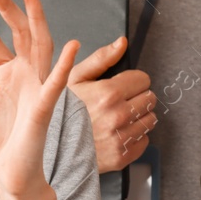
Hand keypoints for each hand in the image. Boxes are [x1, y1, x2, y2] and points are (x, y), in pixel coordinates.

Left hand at [0, 0, 79, 198]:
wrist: (6, 176)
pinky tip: (71, 46)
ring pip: (41, 46)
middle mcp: (26, 75)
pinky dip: (65, 65)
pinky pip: (56, 84)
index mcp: (9, 73)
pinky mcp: (43, 108)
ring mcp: (37, 88)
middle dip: (7, 7)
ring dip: (37, 20)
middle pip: (20, 32)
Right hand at [66, 35, 157, 173]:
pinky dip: (134, 137)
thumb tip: (121, 43)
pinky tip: (116, 134)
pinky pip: (144, 141)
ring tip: (117, 119)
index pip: (143, 80)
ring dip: (138, 118)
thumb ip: (102, 58)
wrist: (50, 149)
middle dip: (137, 98)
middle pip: (150, 99)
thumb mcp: (75, 79)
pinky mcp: (122, 156)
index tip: (122, 86)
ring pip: (150, 120)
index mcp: (108, 93)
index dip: (132, 81)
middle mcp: (118, 116)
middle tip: (119, 103)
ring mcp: (121, 138)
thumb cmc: (60, 113)